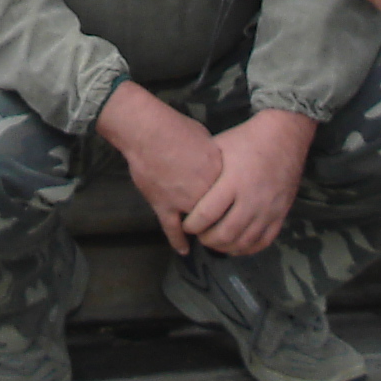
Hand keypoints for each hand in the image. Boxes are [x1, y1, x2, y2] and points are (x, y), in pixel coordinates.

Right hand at [96, 81, 223, 253]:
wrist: (148, 131)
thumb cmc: (176, 128)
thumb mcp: (204, 138)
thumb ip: (211, 156)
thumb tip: (211, 160)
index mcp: (218, 173)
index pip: (230, 195)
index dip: (230, 201)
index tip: (232, 206)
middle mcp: (204, 192)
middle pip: (217, 213)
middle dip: (220, 219)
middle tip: (223, 226)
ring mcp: (184, 202)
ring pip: (197, 224)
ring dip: (202, 230)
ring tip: (208, 238)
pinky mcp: (164, 206)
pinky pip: (172, 229)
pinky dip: (178, 241)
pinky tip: (184, 251)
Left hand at [183, 109, 315, 255]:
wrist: (283, 136)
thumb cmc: (245, 139)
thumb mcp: (219, 148)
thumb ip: (203, 170)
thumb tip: (183, 186)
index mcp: (233, 181)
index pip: (206, 214)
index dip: (192, 225)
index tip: (186, 225)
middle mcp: (251, 199)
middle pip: (224, 233)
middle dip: (206, 239)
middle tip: (199, 235)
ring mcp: (268, 209)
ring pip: (243, 242)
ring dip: (225, 247)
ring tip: (214, 241)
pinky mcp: (281, 214)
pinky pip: (263, 241)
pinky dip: (247, 248)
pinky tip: (235, 245)